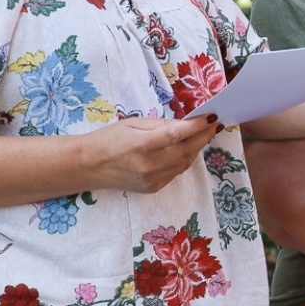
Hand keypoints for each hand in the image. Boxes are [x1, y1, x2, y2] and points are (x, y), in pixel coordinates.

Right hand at [80, 115, 219, 193]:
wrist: (89, 166)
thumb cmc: (110, 139)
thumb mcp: (133, 123)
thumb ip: (161, 125)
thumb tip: (187, 123)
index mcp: (141, 146)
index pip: (175, 135)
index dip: (196, 126)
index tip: (212, 117)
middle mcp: (148, 166)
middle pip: (186, 152)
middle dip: (203, 137)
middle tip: (215, 125)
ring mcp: (152, 180)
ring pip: (184, 163)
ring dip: (196, 148)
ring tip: (203, 134)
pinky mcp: (154, 188)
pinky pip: (176, 172)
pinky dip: (184, 159)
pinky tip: (186, 149)